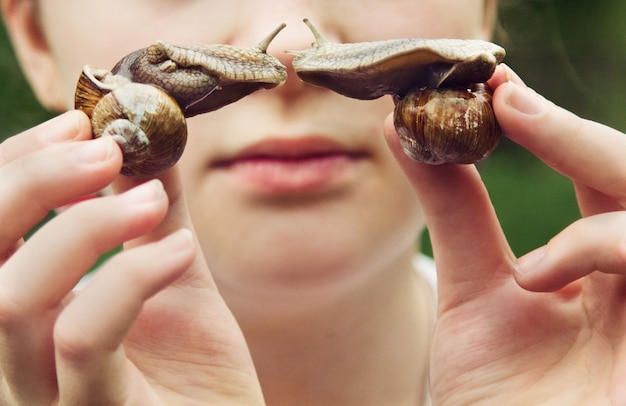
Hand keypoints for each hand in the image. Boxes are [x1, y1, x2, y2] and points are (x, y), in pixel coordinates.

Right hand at [0, 111, 263, 404]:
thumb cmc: (197, 364)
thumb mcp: (174, 271)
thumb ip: (153, 210)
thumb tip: (147, 135)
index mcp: (27, 310)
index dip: (15, 164)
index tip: (77, 122)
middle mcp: (13, 356)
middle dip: (32, 181)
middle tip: (105, 147)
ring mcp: (43, 394)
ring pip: (11, 298)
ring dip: (82, 226)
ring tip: (150, 199)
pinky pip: (84, 339)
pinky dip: (130, 277)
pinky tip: (179, 250)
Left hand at [384, 65, 625, 403]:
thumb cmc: (496, 401)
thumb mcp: (472, 293)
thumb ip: (455, 214)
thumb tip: (405, 133)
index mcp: (603, 274)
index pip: (599, 180)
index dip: (558, 130)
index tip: (500, 90)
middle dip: (576, 136)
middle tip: (508, 100)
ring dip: (592, 208)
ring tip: (530, 267)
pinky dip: (603, 245)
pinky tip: (543, 282)